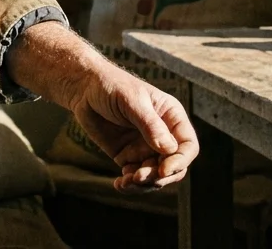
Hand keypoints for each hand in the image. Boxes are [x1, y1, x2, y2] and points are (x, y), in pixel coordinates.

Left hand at [5, 23, 198, 191]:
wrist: (84, 89)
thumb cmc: (111, 86)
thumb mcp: (131, 101)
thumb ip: (149, 124)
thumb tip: (169, 149)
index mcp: (172, 118)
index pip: (187, 146)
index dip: (180, 161)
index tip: (163, 170)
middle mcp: (163, 136)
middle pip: (174, 167)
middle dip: (160, 177)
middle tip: (139, 177)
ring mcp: (145, 148)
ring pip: (155, 176)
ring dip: (144, 184)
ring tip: (126, 182)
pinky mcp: (128, 157)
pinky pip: (135, 177)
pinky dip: (130, 185)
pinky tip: (119, 184)